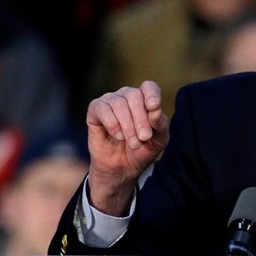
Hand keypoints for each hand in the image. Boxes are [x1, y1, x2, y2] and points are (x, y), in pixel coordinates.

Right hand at [85, 81, 168, 215]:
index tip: (153, 107)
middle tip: (144, 138)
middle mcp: (126, 96)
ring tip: (133, 143)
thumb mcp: (159, 140)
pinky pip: (102, 109)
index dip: (152, 94)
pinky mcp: (95, 110)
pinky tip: (118, 136)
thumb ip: (160, 124)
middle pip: (134, 95)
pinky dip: (112, 124)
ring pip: (118, 103)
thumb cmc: (143, 150)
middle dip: (141, 118)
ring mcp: (110, 101)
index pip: (149, 87)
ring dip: (128, 126)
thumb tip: (155, 108)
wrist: (123, 168)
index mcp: (145, 100)